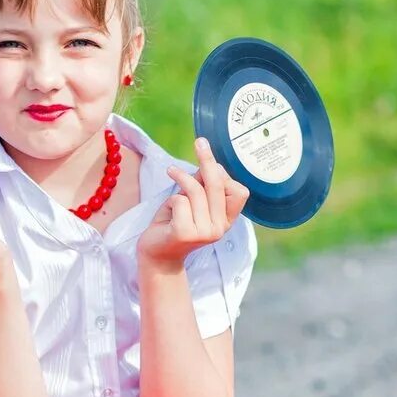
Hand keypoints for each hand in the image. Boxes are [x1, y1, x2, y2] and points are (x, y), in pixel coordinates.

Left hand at [136, 136, 249, 271]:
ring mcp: (204, 233)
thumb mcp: (191, 200)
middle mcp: (220, 228)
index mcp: (226, 219)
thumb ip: (202, 184)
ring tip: (171, 173)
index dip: (225, 174)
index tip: (210, 160)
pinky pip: (180, 200)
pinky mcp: (186, 234)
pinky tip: (168, 212)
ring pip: (196, 191)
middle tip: (199, 142)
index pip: (240, 192)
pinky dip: (171, 200)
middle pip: (218, 185)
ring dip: (181, 179)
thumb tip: (210, 163)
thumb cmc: (173, 222)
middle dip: (208, 160)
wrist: (156, 254)